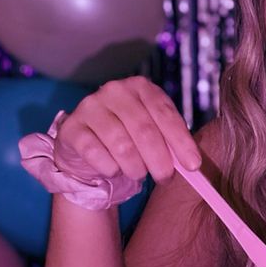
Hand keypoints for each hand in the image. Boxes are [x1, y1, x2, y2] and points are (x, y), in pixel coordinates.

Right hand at [55, 77, 201, 183]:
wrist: (88, 150)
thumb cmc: (129, 141)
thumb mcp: (154, 135)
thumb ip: (171, 143)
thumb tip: (192, 165)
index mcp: (141, 88)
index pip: (165, 114)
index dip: (181, 142)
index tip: (193, 166)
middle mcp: (114, 91)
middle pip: (144, 129)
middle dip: (159, 160)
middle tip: (166, 178)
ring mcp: (90, 107)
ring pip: (121, 144)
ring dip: (135, 167)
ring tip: (138, 173)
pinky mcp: (72, 128)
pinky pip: (95, 153)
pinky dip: (110, 168)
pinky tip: (114, 170)